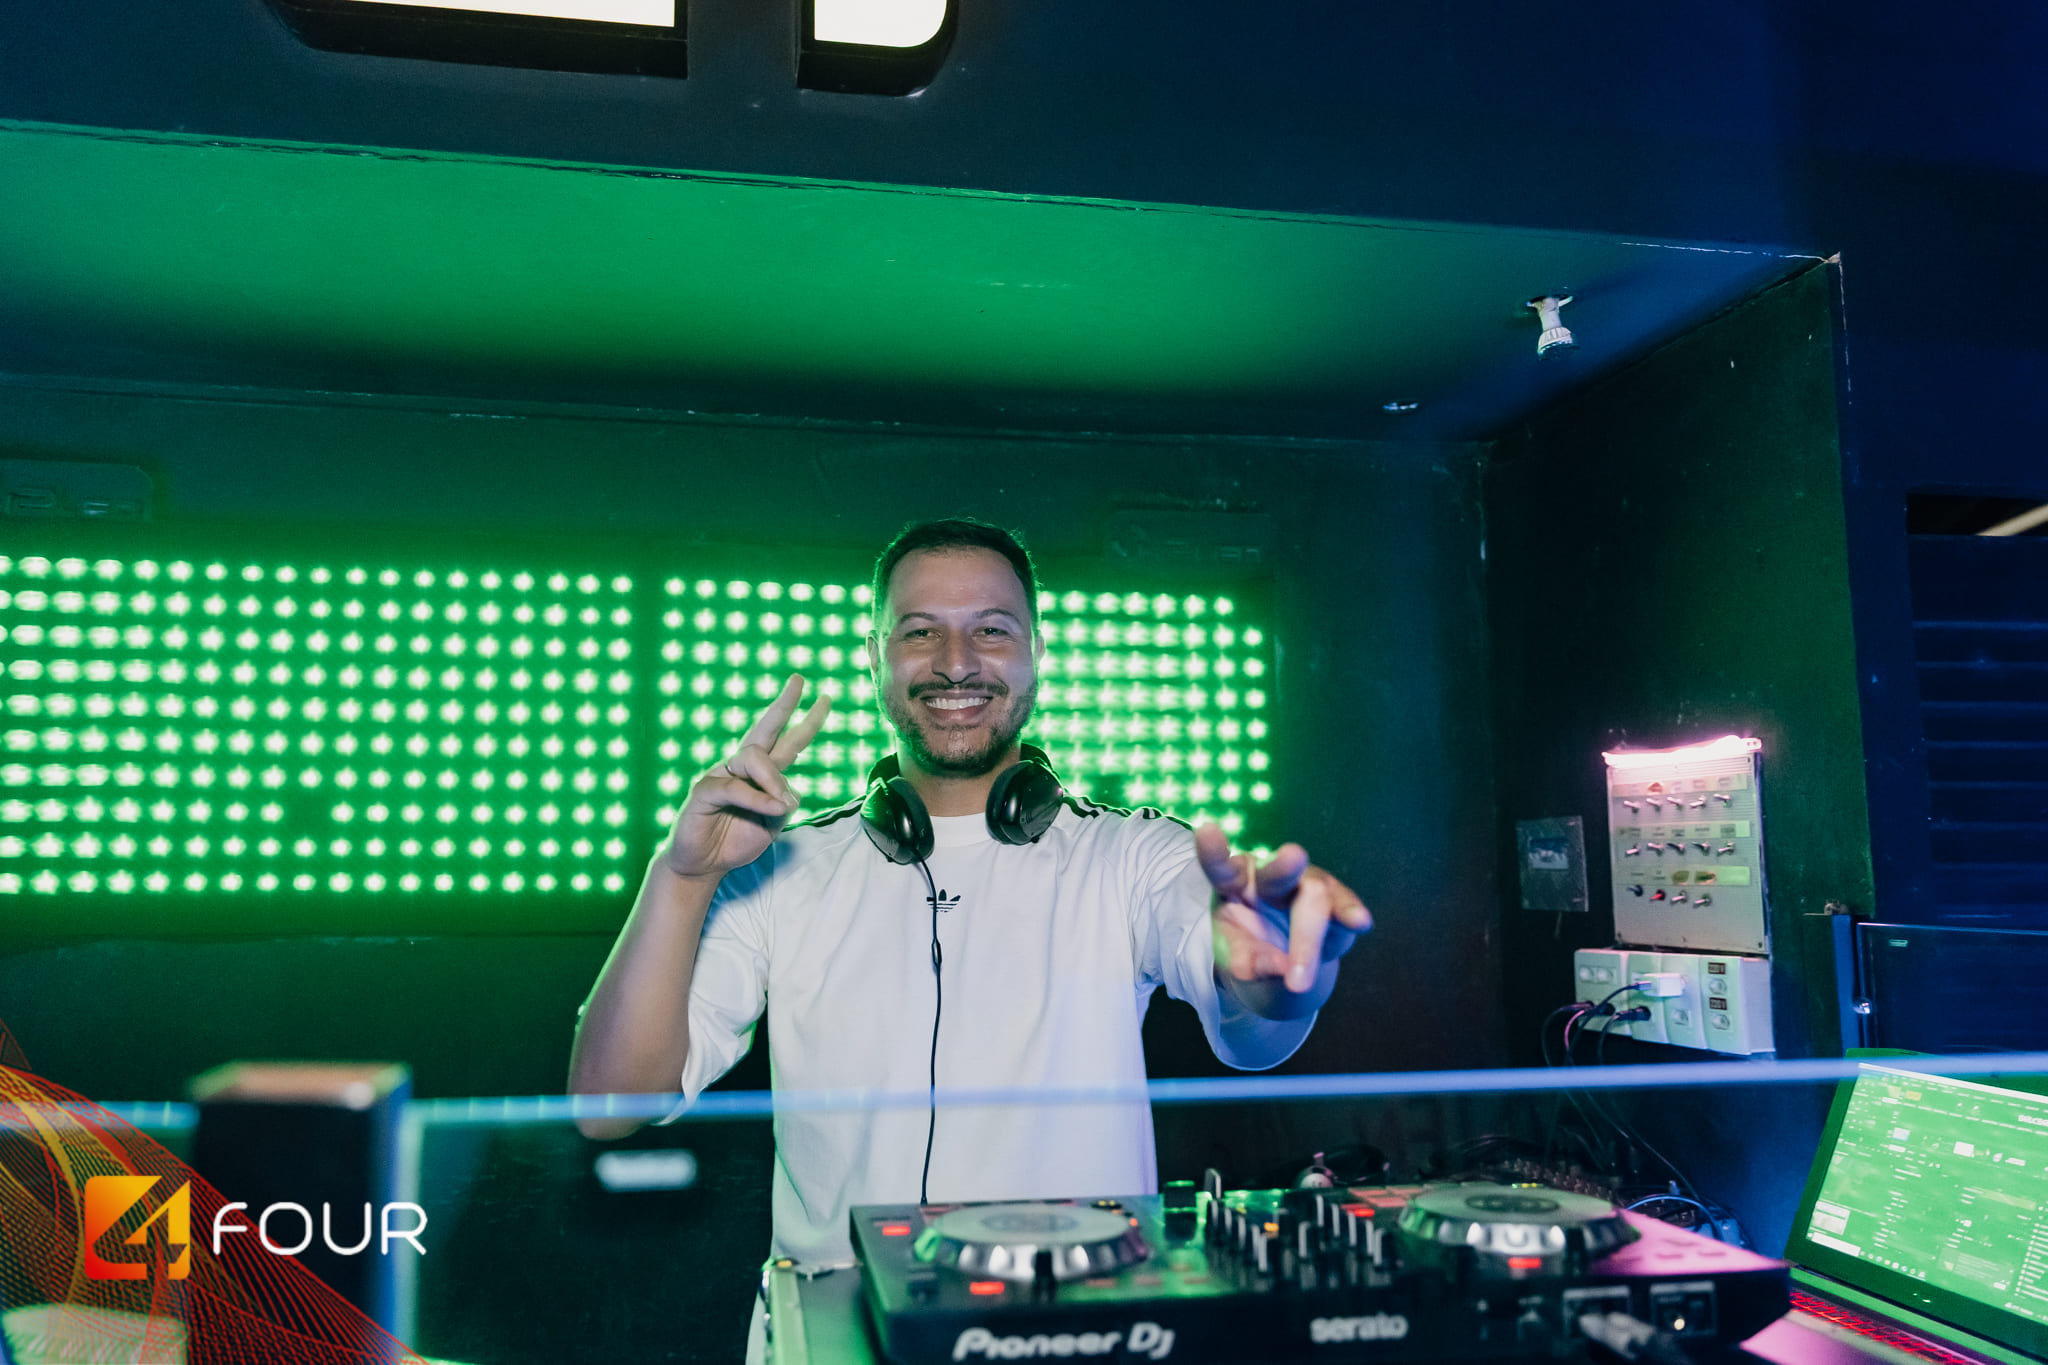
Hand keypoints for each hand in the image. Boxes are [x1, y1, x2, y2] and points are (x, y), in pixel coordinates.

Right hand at [661, 674, 831, 882]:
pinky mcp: (704, 790)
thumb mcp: (772, 824)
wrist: (704, 864)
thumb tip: (789, 793)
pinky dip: (757, 799)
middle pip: (765, 728)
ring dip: (774, 779)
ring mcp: (721, 774)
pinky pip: (734, 786)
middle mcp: (741, 766)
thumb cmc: (737, 840)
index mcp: (761, 773)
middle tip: (799, 680)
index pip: (787, 742)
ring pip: (753, 757)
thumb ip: (783, 806)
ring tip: (783, 804)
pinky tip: (771, 808)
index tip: (825, 698)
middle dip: (784, 703)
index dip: (806, 722)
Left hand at [1198, 823, 1370, 999]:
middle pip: (1276, 872)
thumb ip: (1251, 962)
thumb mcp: (1239, 959)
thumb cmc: (1250, 951)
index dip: (1213, 852)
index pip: (1220, 868)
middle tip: (1294, 855)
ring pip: (1314, 895)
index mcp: (1234, 884)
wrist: (1284, 966)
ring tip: (1299, 976)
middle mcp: (1270, 877)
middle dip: (1284, 866)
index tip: (1206, 830)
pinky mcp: (1336, 901)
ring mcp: (1306, 885)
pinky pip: (1343, 906)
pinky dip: (1349, 913)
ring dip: (1308, 937)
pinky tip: (1359, 921)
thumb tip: (1282, 969)